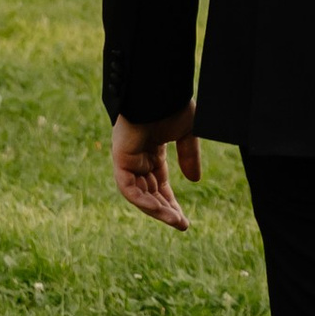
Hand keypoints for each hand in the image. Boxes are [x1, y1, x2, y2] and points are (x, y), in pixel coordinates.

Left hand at [112, 105, 202, 227]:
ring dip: (157, 209)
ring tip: (175, 221)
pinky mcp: (120, 158)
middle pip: (149, 192)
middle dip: (165, 210)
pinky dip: (144, 201)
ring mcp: (127, 158)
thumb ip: (189, 156)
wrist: (158, 91)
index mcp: (152, 151)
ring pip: (139, 194)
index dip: (171, 202)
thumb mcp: (188, 133)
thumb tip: (194, 181)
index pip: (159, 184)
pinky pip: (129, 188)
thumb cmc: (172, 105)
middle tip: (181, 224)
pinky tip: (161, 210)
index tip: (183, 219)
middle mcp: (137, 157)